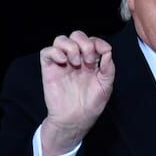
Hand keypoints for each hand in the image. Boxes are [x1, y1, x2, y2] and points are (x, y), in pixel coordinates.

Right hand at [39, 31, 114, 155]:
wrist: (75, 120)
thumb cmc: (91, 105)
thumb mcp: (106, 85)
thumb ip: (108, 67)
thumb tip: (107, 50)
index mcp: (90, 62)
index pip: (92, 40)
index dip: (97, 42)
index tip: (102, 54)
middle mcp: (76, 60)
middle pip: (76, 35)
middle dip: (85, 43)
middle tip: (89, 61)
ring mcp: (62, 63)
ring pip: (61, 39)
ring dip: (71, 47)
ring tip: (76, 63)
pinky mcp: (49, 69)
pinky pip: (47, 51)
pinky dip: (55, 52)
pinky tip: (64, 62)